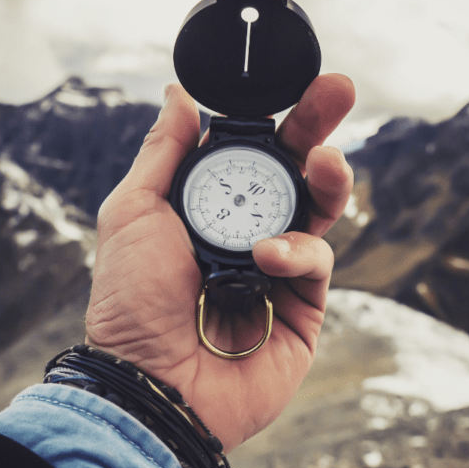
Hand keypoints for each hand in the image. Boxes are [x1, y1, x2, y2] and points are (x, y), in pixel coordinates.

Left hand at [85, 74, 354, 451]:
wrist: (149, 383)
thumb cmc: (130, 302)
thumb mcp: (133, 211)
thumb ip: (165, 151)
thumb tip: (178, 95)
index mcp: (206, 208)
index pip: (249, 151)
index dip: (274, 117)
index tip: (295, 84)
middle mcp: (245, 234)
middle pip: (293, 171)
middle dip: (318, 127)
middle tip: (337, 89)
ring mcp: (277, 271)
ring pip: (318, 211)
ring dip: (327, 179)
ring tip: (325, 161)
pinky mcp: (302, 308)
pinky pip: (316, 263)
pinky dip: (296, 252)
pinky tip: (269, 257)